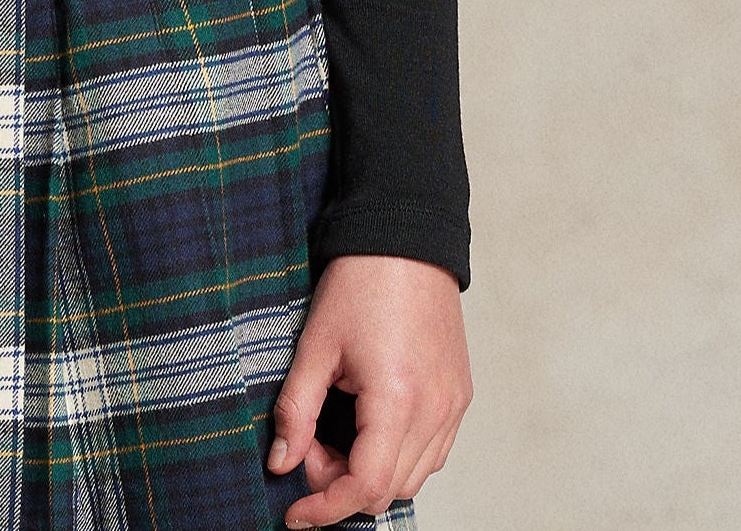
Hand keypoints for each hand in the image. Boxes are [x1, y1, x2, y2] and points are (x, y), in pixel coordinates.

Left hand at [267, 253, 471, 524]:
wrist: (406, 237)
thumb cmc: (360, 282)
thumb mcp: (315, 343)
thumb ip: (295, 409)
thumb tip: (281, 462)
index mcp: (398, 399)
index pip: (367, 486)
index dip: (327, 507)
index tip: (294, 512)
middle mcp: (436, 411)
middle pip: (390, 490)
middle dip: (341, 483)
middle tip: (309, 444)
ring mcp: (453, 406)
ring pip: (414, 477)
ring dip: (370, 472)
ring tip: (334, 430)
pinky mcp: (459, 396)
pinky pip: (432, 452)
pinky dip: (397, 455)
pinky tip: (365, 425)